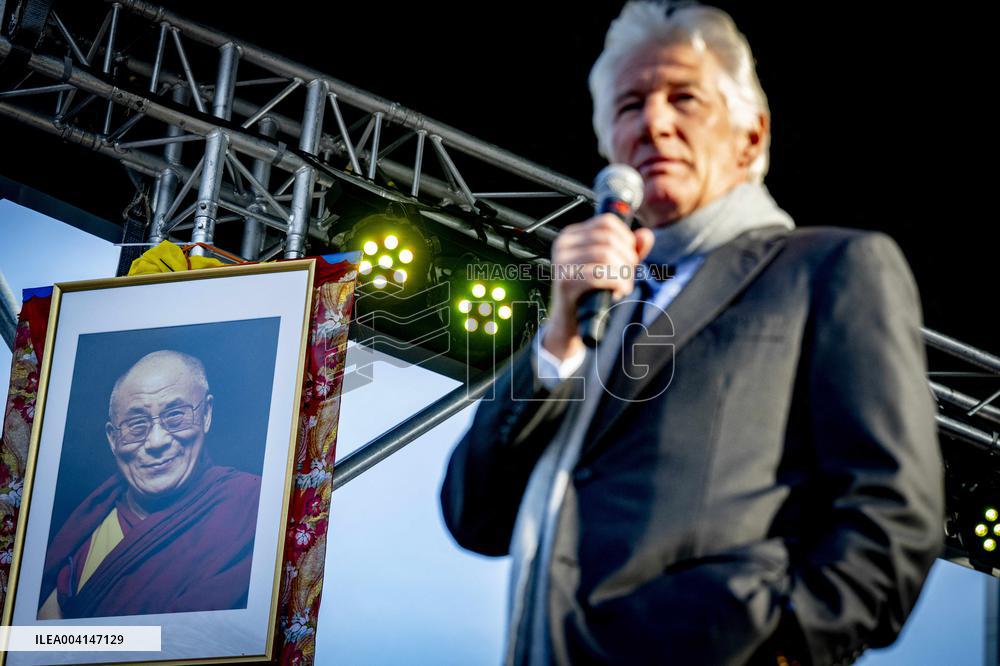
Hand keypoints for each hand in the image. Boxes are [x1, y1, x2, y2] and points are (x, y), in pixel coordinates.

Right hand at [543, 214, 654, 359]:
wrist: (570, 322)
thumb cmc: (589, 292)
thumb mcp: (612, 266)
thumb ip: (630, 249)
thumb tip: (646, 235)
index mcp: (572, 235)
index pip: (606, 221)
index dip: (626, 237)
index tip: (631, 255)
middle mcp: (563, 244)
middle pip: (608, 238)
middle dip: (627, 257)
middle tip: (629, 274)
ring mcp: (561, 262)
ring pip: (605, 254)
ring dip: (623, 272)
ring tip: (624, 284)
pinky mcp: (564, 281)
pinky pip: (598, 274)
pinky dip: (615, 283)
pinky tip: (619, 292)